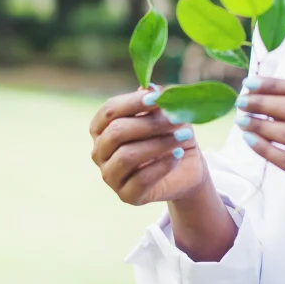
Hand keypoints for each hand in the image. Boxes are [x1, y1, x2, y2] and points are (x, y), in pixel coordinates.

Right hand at [90, 89, 206, 205]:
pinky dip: (162, 165)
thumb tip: (150, 87)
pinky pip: (141, 179)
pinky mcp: (126, 196)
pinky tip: (177, 155)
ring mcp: (110, 176)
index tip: (158, 97)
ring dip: (158, 144)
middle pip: (117, 132)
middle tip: (177, 118)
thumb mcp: (165, 113)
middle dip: (149, 123)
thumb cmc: (169, 134)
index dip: (133, 102)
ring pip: (127, 156)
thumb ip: (155, 101)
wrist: (185, 167)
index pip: (109, 111)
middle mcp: (99, 152)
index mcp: (101, 128)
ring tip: (182, 136)